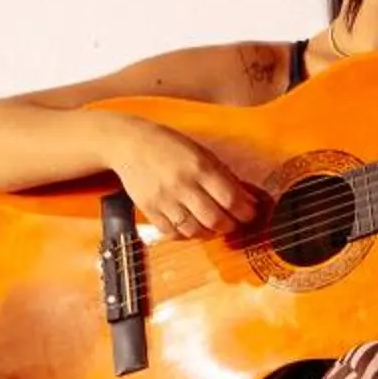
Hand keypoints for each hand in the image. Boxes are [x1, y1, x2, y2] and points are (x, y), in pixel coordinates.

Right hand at [108, 120, 259, 239]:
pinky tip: (190, 225)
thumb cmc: (170, 147)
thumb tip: (248, 199)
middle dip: (229, 226)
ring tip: (212, 225)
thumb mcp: (201, 153)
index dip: (245, 212)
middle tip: (232, 222)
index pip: (230, 199)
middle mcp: (181, 184)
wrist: (129, 143)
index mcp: (199, 166)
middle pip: (214, 219)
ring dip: (209, 233)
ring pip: (194, 231)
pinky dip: (185, 235)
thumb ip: (224, 176)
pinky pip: (172, 233)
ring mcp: (164, 199)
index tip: (249, 214)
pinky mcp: (149, 209)